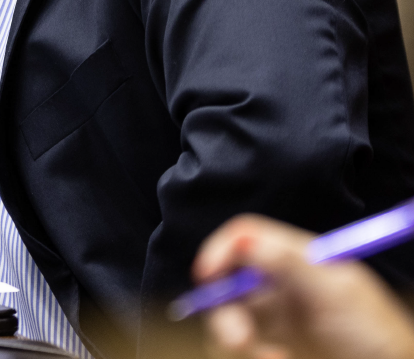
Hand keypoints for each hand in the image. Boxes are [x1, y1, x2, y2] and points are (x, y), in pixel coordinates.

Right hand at [193, 214, 413, 358]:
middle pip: (227, 283)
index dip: (220, 250)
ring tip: (268, 358)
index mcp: (296, 260)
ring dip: (236, 339)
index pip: (245, 238)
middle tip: (237, 338)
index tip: (206, 275)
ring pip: (230, 319)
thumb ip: (290, 263)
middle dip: (224, 310)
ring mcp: (277, 319)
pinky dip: (253, 354)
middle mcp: (280, 285)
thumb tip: (244, 239)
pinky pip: (245, 347)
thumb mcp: (336, 294)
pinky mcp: (274, 347)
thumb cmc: (377, 335)